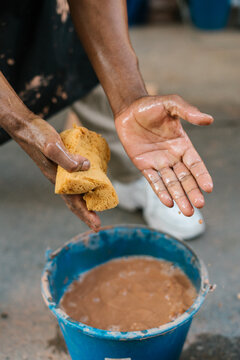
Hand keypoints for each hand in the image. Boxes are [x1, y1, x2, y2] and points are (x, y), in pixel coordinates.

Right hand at [0, 72, 99, 230]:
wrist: (26, 127)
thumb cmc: (38, 136)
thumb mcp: (52, 147)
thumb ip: (67, 159)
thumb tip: (86, 167)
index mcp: (58, 179)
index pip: (73, 202)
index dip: (86, 215)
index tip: (96, 226)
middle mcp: (59, 179)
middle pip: (74, 201)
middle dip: (86, 212)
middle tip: (97, 223)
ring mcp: (60, 172)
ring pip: (75, 190)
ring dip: (86, 199)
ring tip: (97, 204)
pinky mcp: (61, 163)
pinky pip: (75, 178)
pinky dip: (84, 182)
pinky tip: (91, 179)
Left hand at [115, 95, 213, 216]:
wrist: (128, 110)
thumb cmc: (151, 105)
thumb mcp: (171, 104)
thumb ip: (188, 112)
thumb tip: (209, 119)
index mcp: (182, 144)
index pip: (195, 163)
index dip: (202, 175)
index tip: (208, 188)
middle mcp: (172, 156)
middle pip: (185, 178)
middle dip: (192, 192)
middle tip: (198, 206)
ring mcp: (158, 163)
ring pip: (171, 183)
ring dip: (179, 197)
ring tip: (186, 211)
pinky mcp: (144, 166)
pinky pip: (153, 181)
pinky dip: (160, 191)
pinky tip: (168, 202)